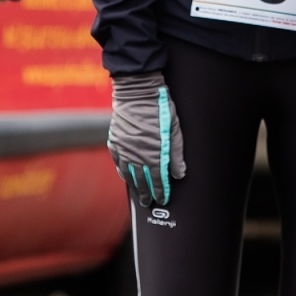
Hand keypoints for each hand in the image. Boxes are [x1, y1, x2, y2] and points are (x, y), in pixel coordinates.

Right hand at [108, 70, 186, 205]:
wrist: (136, 92)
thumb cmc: (159, 108)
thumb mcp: (174, 129)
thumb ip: (176, 153)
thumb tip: (179, 174)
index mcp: (153, 154)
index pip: (157, 180)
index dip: (160, 192)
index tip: (162, 199)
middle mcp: (137, 156)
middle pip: (142, 181)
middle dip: (147, 193)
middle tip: (149, 202)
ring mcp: (124, 150)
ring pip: (128, 175)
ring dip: (134, 186)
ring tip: (138, 195)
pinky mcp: (115, 142)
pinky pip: (118, 163)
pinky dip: (122, 172)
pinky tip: (125, 176)